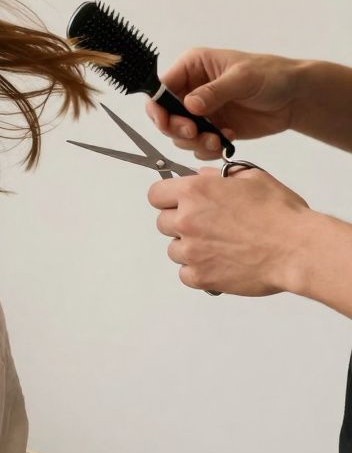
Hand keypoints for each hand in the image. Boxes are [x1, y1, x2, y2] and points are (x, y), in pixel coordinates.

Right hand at [144, 48, 300, 159]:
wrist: (295, 97)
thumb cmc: (272, 75)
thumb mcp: (243, 78)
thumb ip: (214, 91)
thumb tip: (189, 104)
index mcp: (191, 68)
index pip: (160, 88)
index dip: (158, 107)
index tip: (166, 123)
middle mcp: (190, 90)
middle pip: (165, 115)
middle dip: (177, 129)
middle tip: (195, 133)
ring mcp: (199, 112)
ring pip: (179, 134)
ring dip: (194, 142)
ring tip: (216, 140)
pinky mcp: (211, 129)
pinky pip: (197, 146)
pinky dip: (207, 149)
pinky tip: (227, 140)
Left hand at [147, 167, 311, 295]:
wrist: (298, 250)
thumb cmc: (280, 214)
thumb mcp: (251, 178)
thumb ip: (218, 176)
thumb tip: (201, 176)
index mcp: (194, 192)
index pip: (156, 194)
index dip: (167, 198)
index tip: (178, 203)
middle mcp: (186, 220)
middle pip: (163, 222)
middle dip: (181, 223)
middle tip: (208, 226)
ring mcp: (191, 251)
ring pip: (174, 249)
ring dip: (190, 248)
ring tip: (220, 246)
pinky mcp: (200, 276)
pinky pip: (185, 273)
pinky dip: (199, 271)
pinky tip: (220, 264)